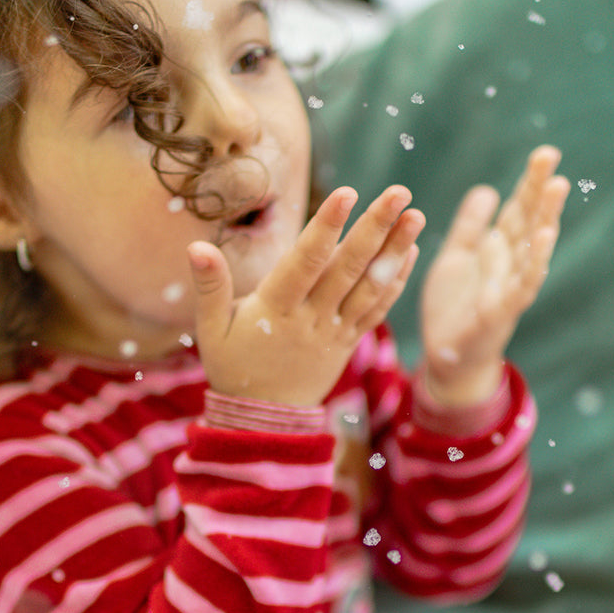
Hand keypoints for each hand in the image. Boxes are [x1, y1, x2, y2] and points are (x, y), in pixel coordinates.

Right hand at [188, 186, 424, 406]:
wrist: (264, 420)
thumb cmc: (233, 367)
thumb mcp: (212, 330)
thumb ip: (209, 287)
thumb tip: (196, 247)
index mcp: (277, 310)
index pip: (306, 262)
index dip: (327, 226)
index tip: (347, 192)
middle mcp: (312, 318)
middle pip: (348, 268)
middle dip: (375, 228)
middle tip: (400, 192)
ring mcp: (334, 331)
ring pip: (370, 287)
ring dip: (395, 251)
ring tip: (417, 216)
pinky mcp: (348, 342)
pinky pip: (376, 310)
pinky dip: (395, 281)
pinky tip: (411, 251)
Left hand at [420, 146, 567, 407]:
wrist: (447, 358)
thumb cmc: (454, 308)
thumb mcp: (456, 259)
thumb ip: (470, 227)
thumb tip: (487, 190)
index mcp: (498, 251)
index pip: (518, 211)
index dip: (530, 184)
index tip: (545, 154)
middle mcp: (509, 266)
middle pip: (528, 223)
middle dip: (540, 191)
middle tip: (551, 157)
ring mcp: (508, 289)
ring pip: (531, 250)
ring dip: (544, 219)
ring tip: (555, 191)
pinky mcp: (499, 314)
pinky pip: (518, 287)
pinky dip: (531, 266)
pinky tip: (541, 243)